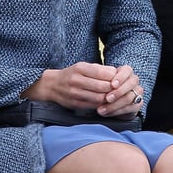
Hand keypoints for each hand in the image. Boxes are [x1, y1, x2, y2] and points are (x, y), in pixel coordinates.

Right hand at [24, 62, 143, 115]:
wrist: (52, 85)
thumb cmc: (73, 74)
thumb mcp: (84, 66)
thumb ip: (100, 69)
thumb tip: (117, 72)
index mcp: (80, 68)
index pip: (101, 73)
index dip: (113, 78)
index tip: (119, 81)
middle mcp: (76, 80)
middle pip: (101, 87)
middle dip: (113, 90)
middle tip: (120, 91)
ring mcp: (74, 93)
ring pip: (98, 98)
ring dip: (109, 99)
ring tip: (115, 97)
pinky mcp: (74, 103)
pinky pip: (92, 106)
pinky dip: (101, 105)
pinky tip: (106, 103)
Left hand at [101, 64, 145, 116]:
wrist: (111, 103)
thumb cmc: (104, 88)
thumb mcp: (101, 81)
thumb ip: (101, 78)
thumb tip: (96, 77)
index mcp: (126, 72)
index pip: (127, 71)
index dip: (120, 77)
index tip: (112, 85)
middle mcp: (133, 81)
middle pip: (131, 83)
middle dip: (118, 92)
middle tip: (107, 98)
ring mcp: (137, 92)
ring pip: (130, 97)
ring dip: (114, 104)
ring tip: (101, 110)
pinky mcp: (138, 104)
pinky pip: (130, 108)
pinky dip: (117, 111)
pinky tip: (107, 113)